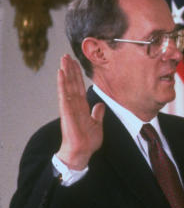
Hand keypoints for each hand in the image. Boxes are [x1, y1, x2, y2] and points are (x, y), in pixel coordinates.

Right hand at [56, 55, 103, 169]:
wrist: (82, 152)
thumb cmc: (88, 140)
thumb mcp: (97, 124)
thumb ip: (97, 114)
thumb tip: (100, 105)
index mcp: (82, 106)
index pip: (79, 87)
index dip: (77, 75)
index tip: (75, 63)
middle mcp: (74, 104)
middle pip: (72, 83)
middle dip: (70, 69)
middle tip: (66, 55)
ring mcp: (70, 107)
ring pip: (67, 86)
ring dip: (65, 72)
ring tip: (63, 59)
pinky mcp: (67, 112)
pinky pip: (64, 95)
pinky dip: (62, 84)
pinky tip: (60, 73)